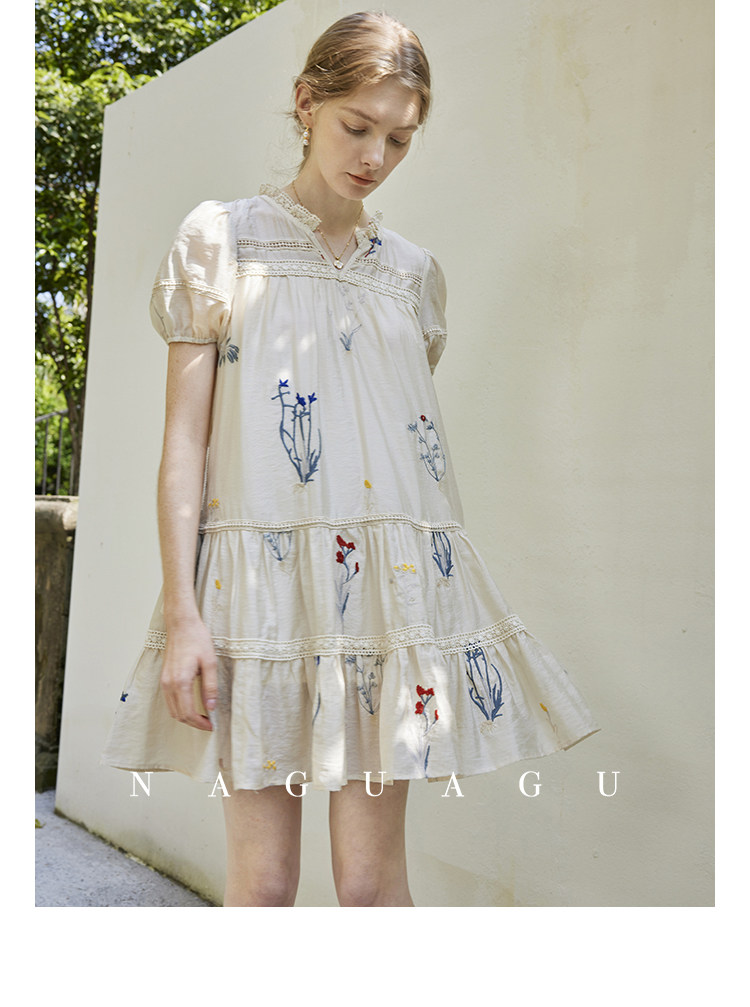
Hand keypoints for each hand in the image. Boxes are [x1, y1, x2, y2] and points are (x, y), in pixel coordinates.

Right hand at [160, 615, 217, 730]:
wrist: (181, 625)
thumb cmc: (197, 640)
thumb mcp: (210, 663)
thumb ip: (210, 687)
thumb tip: (211, 706)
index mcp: (181, 682)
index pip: (188, 713)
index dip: (200, 723)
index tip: (211, 725)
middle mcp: (169, 684)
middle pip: (178, 715)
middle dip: (193, 723)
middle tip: (208, 723)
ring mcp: (164, 682)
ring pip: (172, 710)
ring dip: (186, 716)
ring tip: (202, 716)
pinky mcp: (163, 678)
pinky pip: (169, 701)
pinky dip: (179, 708)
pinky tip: (191, 705)